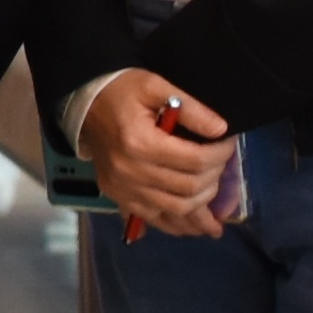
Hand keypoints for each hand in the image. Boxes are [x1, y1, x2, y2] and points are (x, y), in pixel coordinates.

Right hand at [75, 69, 237, 236]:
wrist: (85, 103)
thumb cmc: (121, 91)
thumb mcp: (155, 86)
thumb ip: (190, 108)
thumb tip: (221, 130)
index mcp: (140, 143)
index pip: (195, 160)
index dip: (220, 155)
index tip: (228, 144)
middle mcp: (131, 172)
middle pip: (189, 188)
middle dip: (214, 178)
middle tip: (221, 165)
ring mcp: (123, 189)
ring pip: (175, 210)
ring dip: (202, 208)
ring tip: (217, 203)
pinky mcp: (119, 198)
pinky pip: (154, 220)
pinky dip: (178, 225)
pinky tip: (194, 226)